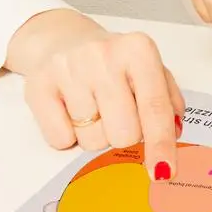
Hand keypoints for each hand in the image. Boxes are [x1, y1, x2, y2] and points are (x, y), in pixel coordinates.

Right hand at [10, 12, 183, 180]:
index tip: (164, 172)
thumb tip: (172, 136)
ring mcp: (69, 68)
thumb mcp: (149, 71)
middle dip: (124, 134)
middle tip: (115, 112)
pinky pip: (60, 140)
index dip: (161, 144)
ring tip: (91, 105)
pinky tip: (69, 109)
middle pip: (125, 134)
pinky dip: (67, 134)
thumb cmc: (113, 63)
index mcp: (138, 50)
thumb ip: (168, 102)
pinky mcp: (39, 85)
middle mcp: (104, 55)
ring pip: (93, 141)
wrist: (63, 39)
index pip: (155, 108)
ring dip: (95, 133)